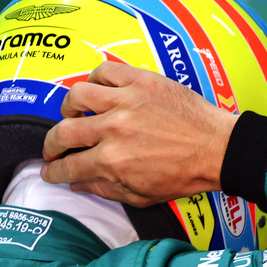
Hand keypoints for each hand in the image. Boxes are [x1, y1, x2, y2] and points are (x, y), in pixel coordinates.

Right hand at [40, 62, 236, 206]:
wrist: (217, 148)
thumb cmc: (184, 173)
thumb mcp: (141, 195)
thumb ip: (104, 189)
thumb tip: (76, 184)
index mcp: (112, 162)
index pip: (67, 167)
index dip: (53, 172)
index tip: (49, 171)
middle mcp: (113, 130)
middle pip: (62, 133)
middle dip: (50, 145)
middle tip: (53, 149)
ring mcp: (125, 101)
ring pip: (76, 96)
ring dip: (67, 109)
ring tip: (71, 116)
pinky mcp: (140, 80)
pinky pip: (104, 71)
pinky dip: (95, 79)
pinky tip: (97, 91)